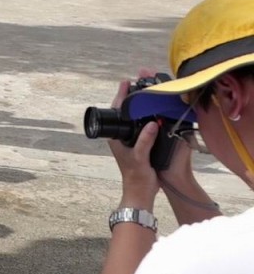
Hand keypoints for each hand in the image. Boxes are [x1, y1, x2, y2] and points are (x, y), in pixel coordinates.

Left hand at [106, 78, 160, 208]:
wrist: (140, 192)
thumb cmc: (137, 176)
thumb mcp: (140, 157)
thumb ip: (145, 141)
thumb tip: (152, 123)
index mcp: (116, 137)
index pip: (117, 111)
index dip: (121, 96)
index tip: (126, 82)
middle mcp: (121, 136)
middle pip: (125, 112)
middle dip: (131, 97)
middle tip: (139, 82)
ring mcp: (130, 140)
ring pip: (134, 118)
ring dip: (141, 106)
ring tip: (148, 92)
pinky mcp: (140, 144)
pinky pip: (143, 126)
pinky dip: (149, 116)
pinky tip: (157, 111)